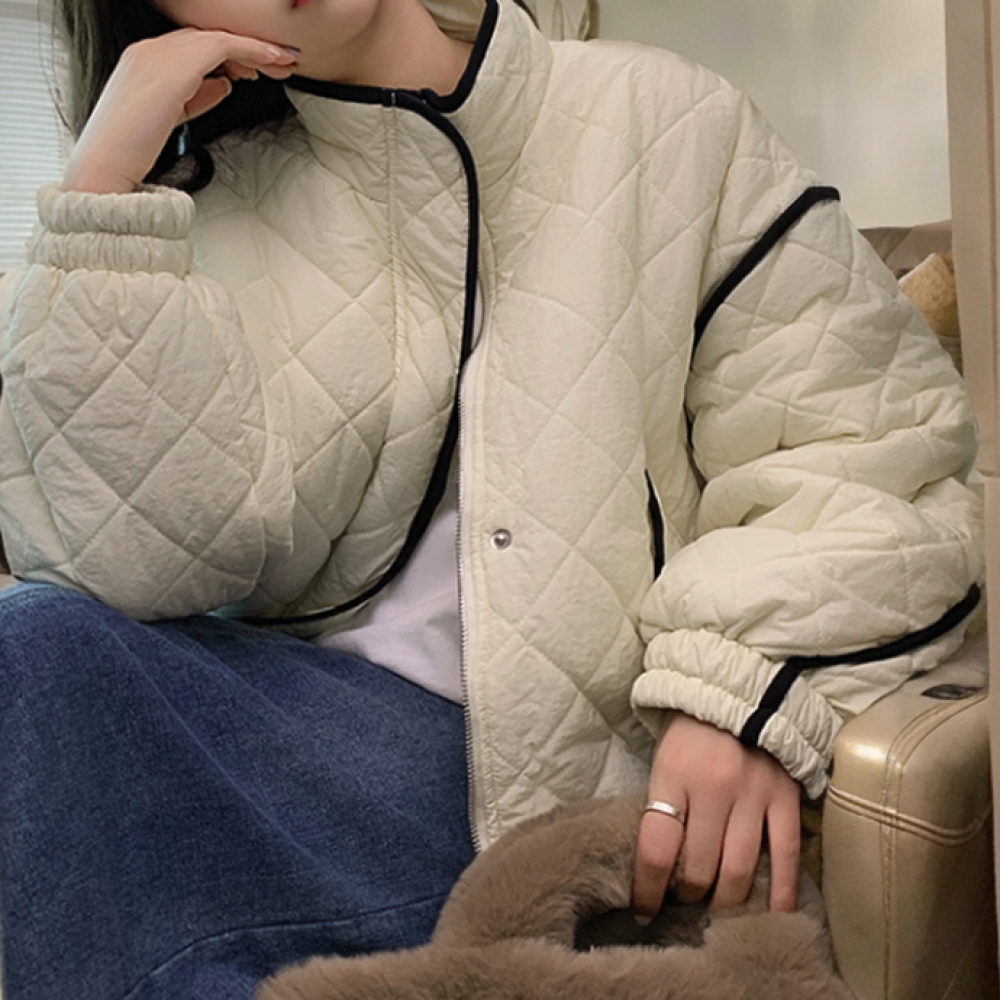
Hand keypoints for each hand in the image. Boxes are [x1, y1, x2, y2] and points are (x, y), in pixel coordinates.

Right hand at [63, 29, 298, 194]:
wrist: (106, 163)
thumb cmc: (132, 152)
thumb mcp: (172, 118)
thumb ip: (196, 97)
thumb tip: (225, 84)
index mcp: (144, 60)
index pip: (194, 46)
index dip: (228, 54)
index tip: (254, 70)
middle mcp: (150, 49)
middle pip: (208, 37)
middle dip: (247, 49)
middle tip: (279, 64)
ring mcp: (160, 54)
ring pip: (218, 38)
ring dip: (255, 49)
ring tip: (283, 63)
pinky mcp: (175, 66)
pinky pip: (222, 46)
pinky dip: (251, 50)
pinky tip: (270, 62)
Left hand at [632, 711, 800, 919]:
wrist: (740, 686)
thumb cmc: (692, 727)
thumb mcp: (664, 757)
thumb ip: (663, 803)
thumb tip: (660, 864)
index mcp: (673, 775)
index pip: (655, 849)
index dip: (648, 890)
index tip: (644, 911)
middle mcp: (712, 789)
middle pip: (699, 869)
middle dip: (688, 897)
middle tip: (684, 903)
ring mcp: (753, 795)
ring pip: (739, 871)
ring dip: (725, 902)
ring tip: (716, 910)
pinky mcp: (786, 798)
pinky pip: (784, 856)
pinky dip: (780, 893)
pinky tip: (772, 916)